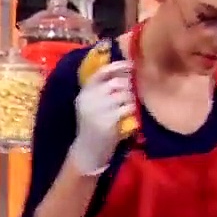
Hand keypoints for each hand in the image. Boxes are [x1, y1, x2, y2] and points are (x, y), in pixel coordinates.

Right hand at [68, 60, 134, 175]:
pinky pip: (127, 108)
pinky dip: (131, 111)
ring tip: (129, 106)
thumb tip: (126, 70)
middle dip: (128, 86)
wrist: (88, 151)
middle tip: (131, 93)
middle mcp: (88, 99)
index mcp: (84, 93)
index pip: (101, 73)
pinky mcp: (107, 122)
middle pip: (116, 83)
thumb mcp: (92, 105)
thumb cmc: (94, 125)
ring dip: (131, 99)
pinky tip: (128, 116)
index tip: (131, 65)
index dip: (118, 66)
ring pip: (124, 95)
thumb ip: (103, 89)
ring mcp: (97, 111)